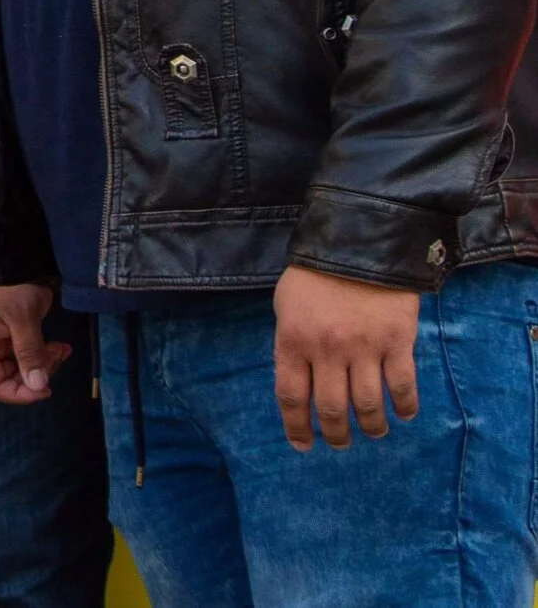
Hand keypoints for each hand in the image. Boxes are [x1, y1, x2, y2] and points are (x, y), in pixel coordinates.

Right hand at [0, 282, 70, 401]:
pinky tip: (60, 346)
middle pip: (8, 378)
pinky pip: (28, 353)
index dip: (17, 393)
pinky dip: (44, 353)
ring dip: (44, 364)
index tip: (44, 389)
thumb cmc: (9, 286)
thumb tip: (39, 386)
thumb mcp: (21, 318)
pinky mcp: (13, 332)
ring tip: (62, 350)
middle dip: (35, 375)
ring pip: (22, 367)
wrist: (11, 254)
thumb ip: (29, 353)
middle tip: (56, 359)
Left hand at [273, 264, 418, 450]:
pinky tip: (403, 414)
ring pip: (368, 405)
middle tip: (339, 443)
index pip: (291, 396)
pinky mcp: (397, 343)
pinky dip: (403, 407)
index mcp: (293, 341)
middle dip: (335, 434)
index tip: (302, 445)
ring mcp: (364, 348)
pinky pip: (402, 386)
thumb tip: (299, 381)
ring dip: (371, 426)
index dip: (296, 426)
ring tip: (372, 432)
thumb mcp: (286, 307)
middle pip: (331, 408)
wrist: (358, 245)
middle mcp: (327, 350)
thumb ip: (291, 344)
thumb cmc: (314, 276)